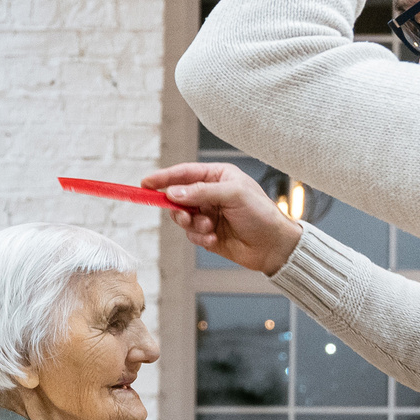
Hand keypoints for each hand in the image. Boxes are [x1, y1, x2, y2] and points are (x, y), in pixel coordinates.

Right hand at [144, 162, 302, 275]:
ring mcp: (208, 214)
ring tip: (209, 228)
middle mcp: (211, 193)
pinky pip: (191, 234)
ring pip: (182, 217)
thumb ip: (201, 192)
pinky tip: (213, 239)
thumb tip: (173, 192)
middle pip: (178, 196)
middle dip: (179, 207)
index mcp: (218, 176)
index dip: (164, 177)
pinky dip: (199, 237)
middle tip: (185, 216)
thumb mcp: (233, 195)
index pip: (185, 173)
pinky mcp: (208, 233)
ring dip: (192, 225)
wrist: (273, 246)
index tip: (145, 183)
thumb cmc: (261, 214)